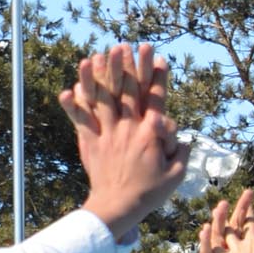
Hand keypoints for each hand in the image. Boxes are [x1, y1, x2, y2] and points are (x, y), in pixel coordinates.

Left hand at [60, 43, 186, 239]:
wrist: (118, 207)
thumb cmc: (148, 193)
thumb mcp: (175, 176)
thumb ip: (181, 153)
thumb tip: (184, 138)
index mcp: (151, 134)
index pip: (156, 99)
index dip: (157, 76)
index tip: (157, 57)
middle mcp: (129, 128)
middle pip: (129, 90)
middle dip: (129, 65)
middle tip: (127, 44)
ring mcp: (109, 133)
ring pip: (104, 98)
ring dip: (101, 75)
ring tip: (98, 55)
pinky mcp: (92, 142)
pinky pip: (82, 120)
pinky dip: (74, 105)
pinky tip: (68, 89)